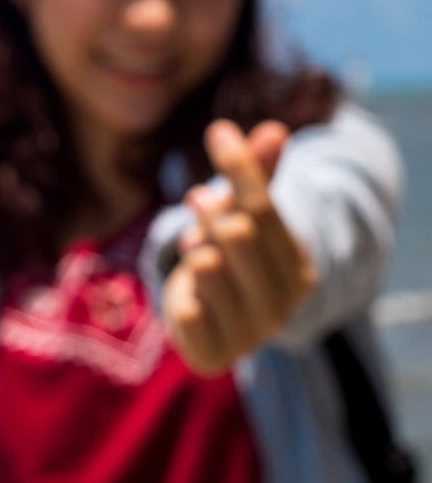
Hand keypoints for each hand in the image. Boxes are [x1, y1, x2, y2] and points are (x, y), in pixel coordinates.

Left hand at [163, 119, 316, 375]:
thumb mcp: (243, 215)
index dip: (239, 168)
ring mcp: (250, 333)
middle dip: (212, 211)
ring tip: (195, 246)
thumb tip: (273, 128)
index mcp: (299, 269)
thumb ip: (257, 177)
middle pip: (237, 234)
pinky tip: (187, 292)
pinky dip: (183, 294)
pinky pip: (190, 313)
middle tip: (199, 200)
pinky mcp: (214, 354)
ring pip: (209, 267)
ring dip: (194, 247)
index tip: (218, 133)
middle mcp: (282, 304)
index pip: (265, 207)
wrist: (209, 325)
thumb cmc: (228, 258)